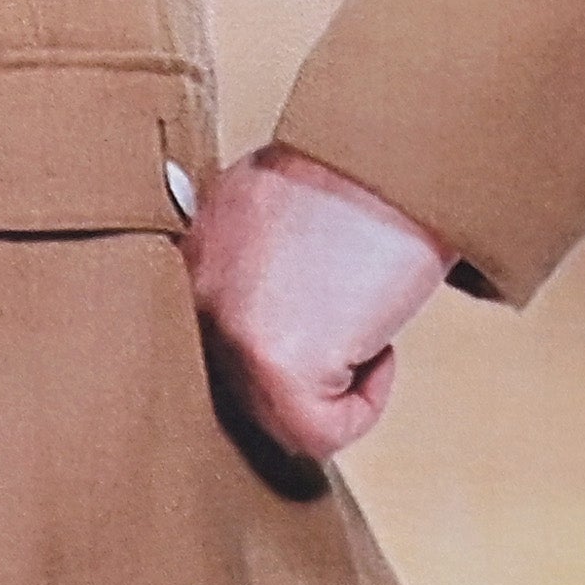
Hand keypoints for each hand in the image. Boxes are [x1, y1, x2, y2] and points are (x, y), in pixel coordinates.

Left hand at [192, 144, 443, 468]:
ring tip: (364, 314)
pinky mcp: (273, 366)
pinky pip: (321, 434)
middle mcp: (190, 297)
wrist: (398, 150)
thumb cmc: (361, 172)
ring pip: (280, 419)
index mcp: (186, 259)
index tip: (316, 325)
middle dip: (302, 372)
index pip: (208, 348)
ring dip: (337, 384)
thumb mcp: (272, 210)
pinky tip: (376, 339)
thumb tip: (268, 318)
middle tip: (348, 322)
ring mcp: (226, 334)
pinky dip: (366, 402)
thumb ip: (248, 266)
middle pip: (241, 391)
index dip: (272, 350)